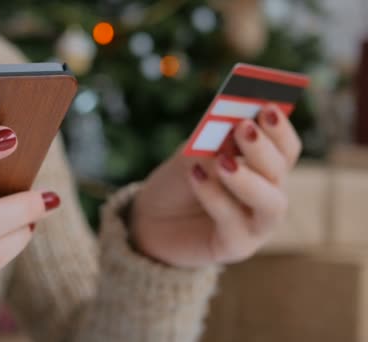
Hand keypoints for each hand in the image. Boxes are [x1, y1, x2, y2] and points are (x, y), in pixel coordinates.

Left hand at [131, 105, 299, 267]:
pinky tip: (195, 176)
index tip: (267, 106)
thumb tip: (228, 122)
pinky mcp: (237, 246)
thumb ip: (211, 139)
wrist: (151, 219)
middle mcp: (268, 194)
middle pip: (281, 170)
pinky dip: (214, 196)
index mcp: (263, 167)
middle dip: (263, 148)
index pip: (285, 148)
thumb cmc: (178, 182)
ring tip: (223, 161)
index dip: (280, 128)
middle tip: (244, 127)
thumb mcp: (191, 153)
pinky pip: (233, 221)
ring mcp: (256, 223)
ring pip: (271, 202)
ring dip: (247, 178)